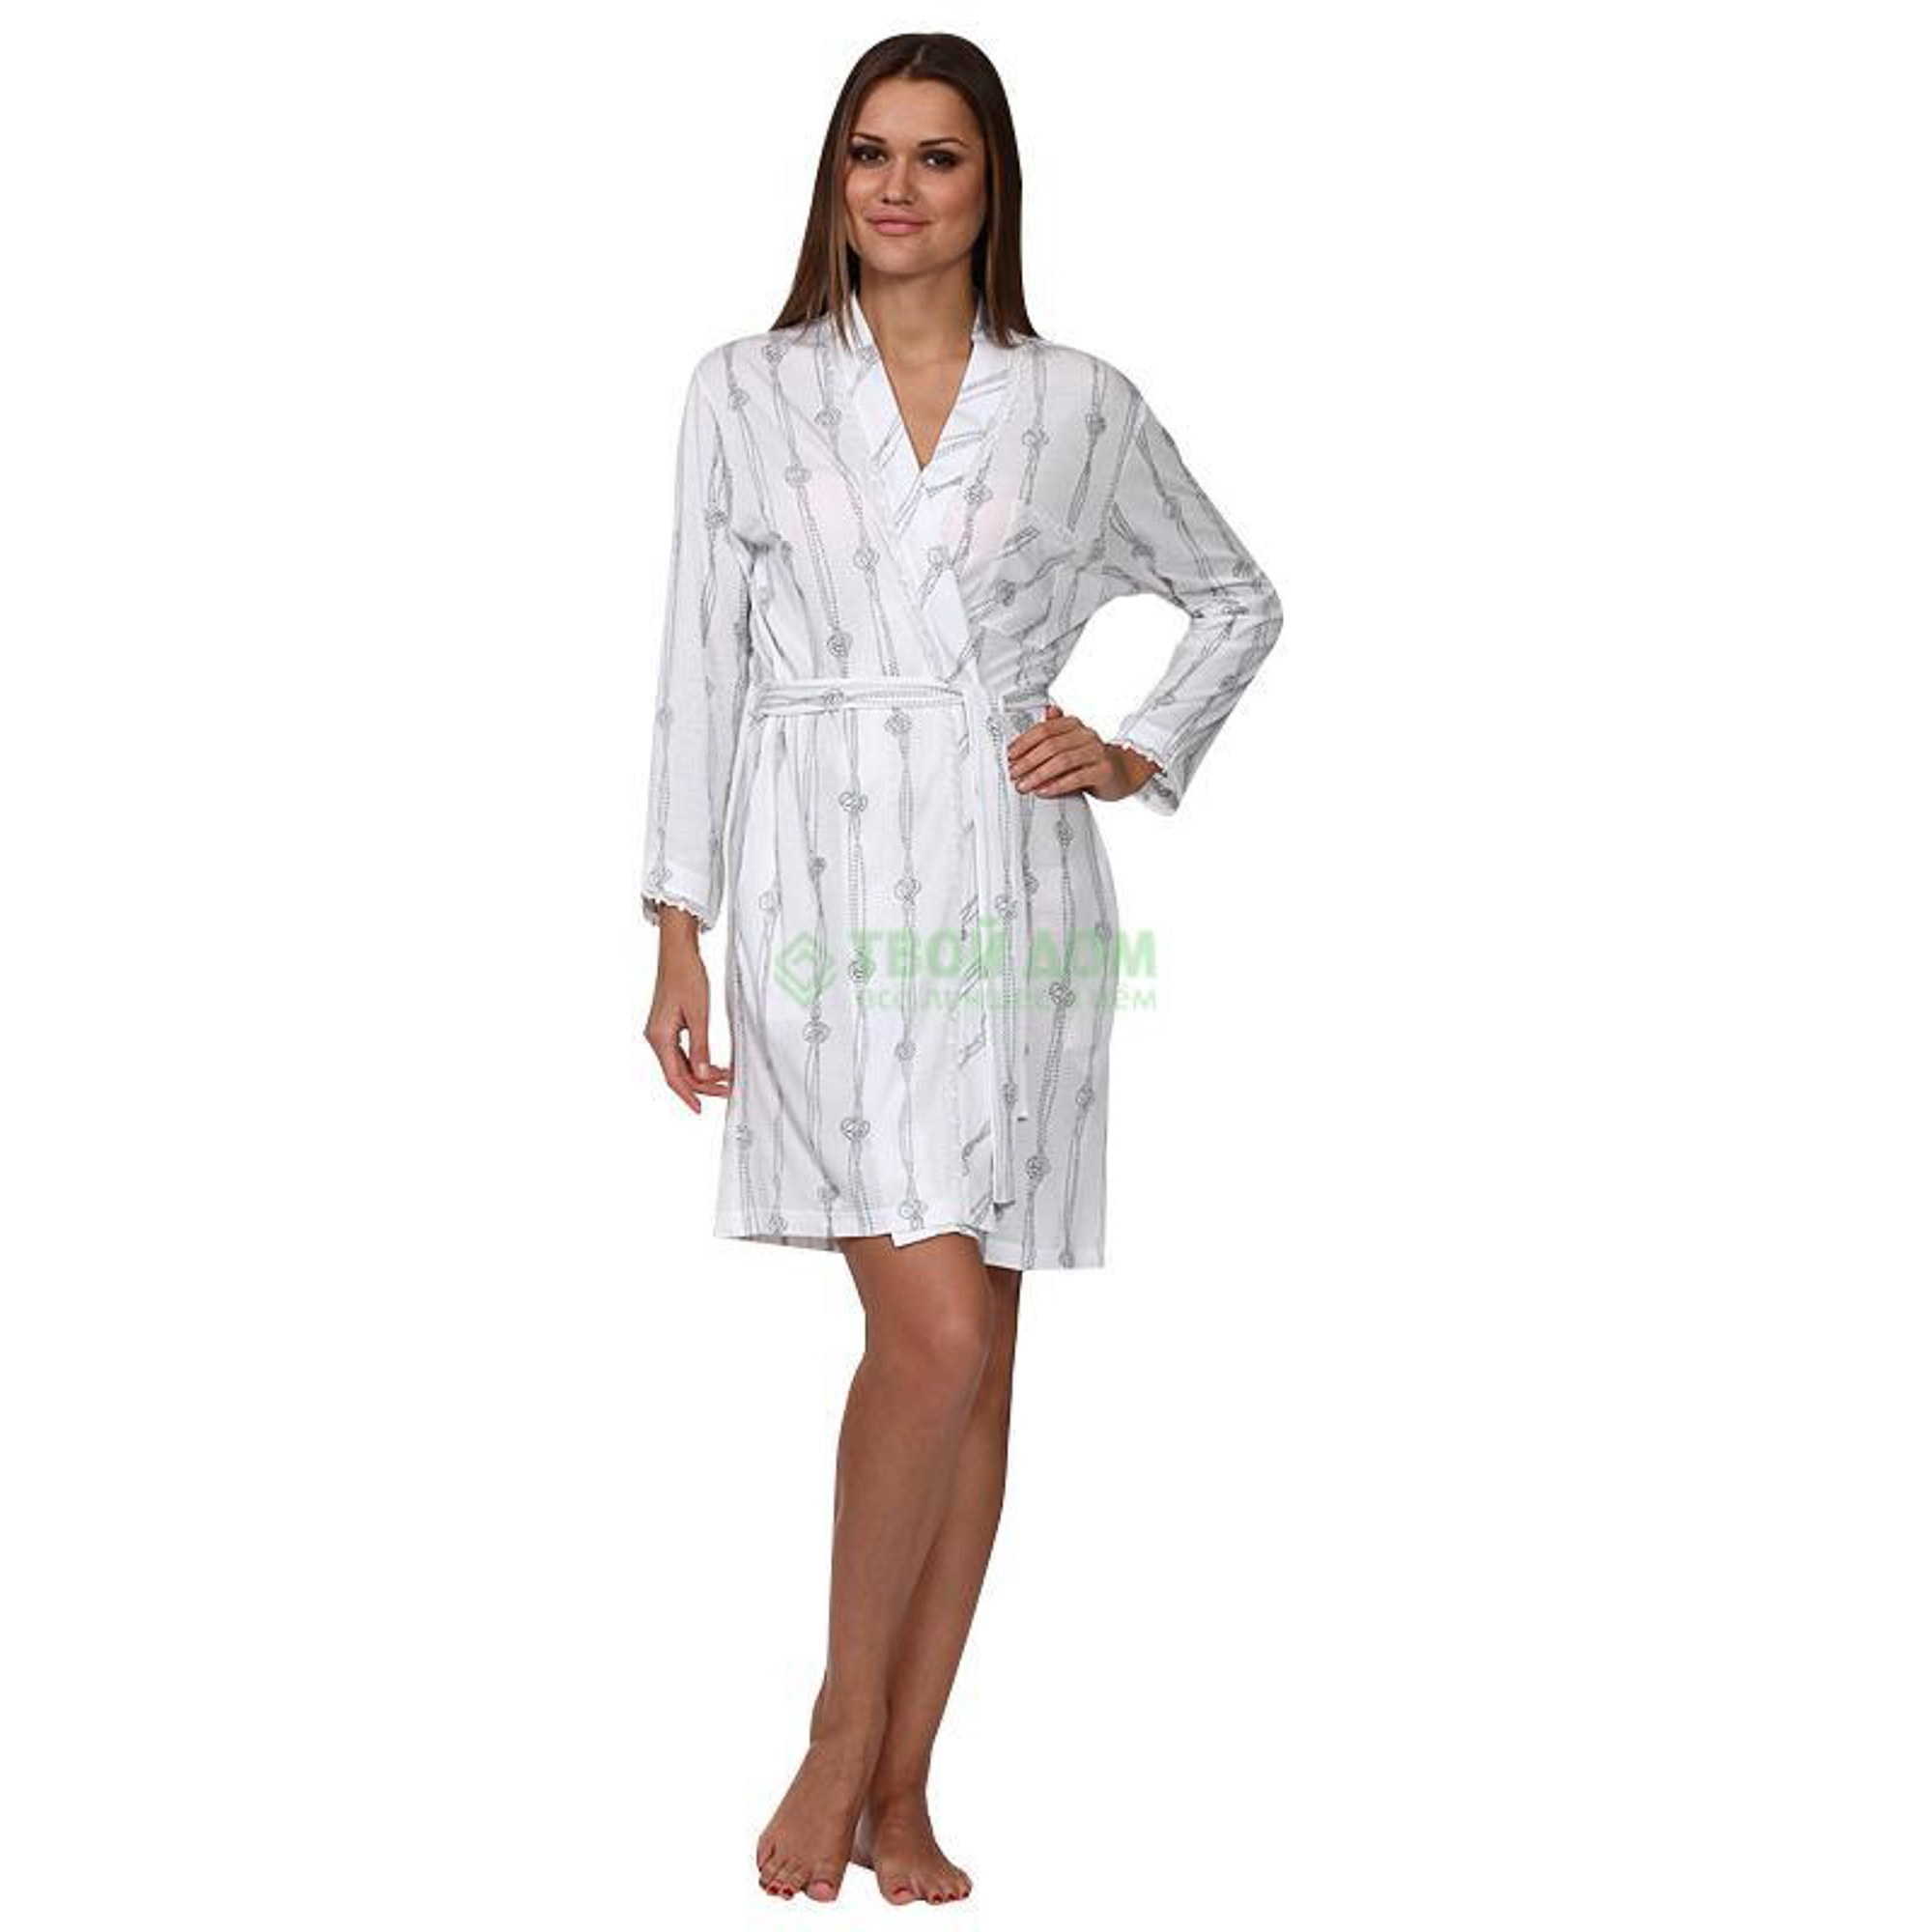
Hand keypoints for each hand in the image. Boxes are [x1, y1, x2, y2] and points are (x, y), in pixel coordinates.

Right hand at [644, 935, 732, 1113]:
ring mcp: (661, 1032)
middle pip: (678, 1072)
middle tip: (727, 1090)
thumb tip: (702, 1075)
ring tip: (726, 1076)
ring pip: (681, 1063)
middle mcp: (656, 1037)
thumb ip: (701, 1047)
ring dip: (702, 1073)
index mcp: (659, 1037)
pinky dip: (698, 1060)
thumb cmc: (687, 977)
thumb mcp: (699, 1015)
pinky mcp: (668, 1026)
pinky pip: (682, 1052)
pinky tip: (714, 1064)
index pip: (673, 1076)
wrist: (678, 952)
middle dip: (702, 1084)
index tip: (701, 1109)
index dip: (688, 1095)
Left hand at [1005, 703, 1161, 802]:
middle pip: (1051, 745)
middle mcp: (1086, 735)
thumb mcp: (1070, 744)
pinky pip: (1076, 777)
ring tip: (1024, 785)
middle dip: (1028, 761)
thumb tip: (1041, 714)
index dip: (1024, 742)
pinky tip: (1043, 791)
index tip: (1010, 756)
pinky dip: (1057, 785)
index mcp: (1074, 725)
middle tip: (1014, 774)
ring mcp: (1097, 752)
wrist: (1122, 772)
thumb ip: (1053, 732)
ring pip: (1062, 761)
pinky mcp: (1103, 771)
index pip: (1044, 729)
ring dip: (1038, 775)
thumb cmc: (1091, 759)